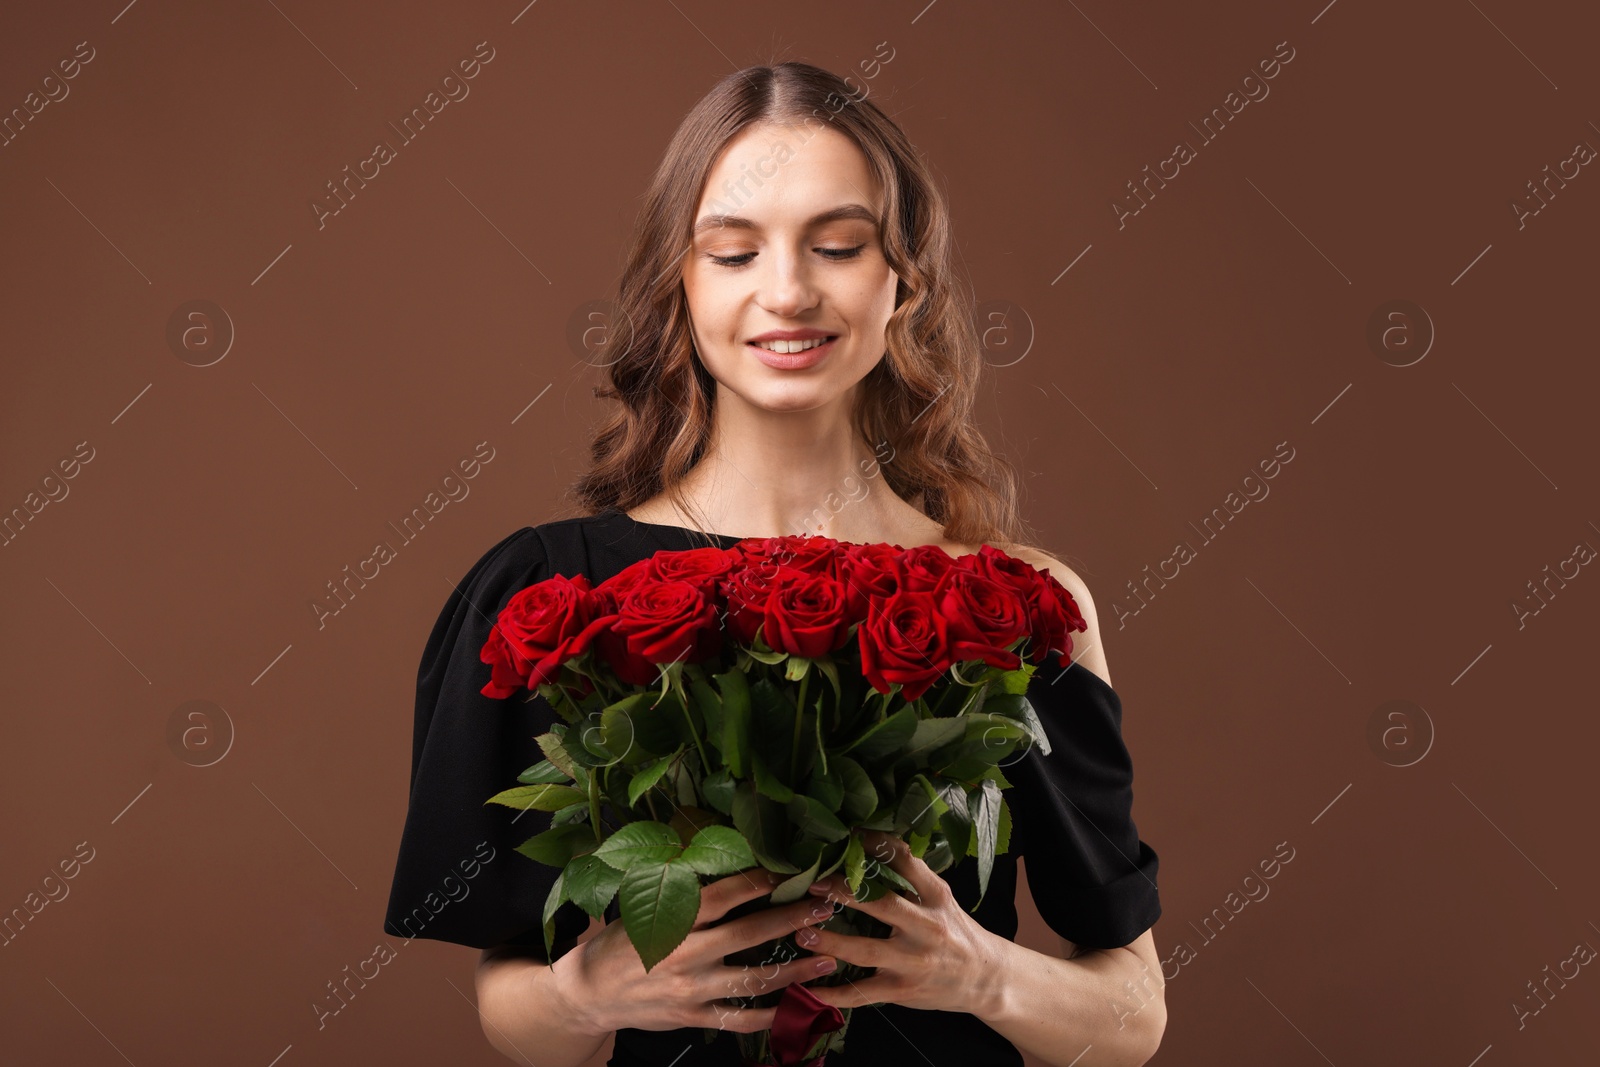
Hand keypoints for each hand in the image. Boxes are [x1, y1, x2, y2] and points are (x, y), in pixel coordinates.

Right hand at [551, 868, 837, 1035]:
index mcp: (671, 919)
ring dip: (796, 970)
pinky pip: (740, 1018)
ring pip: (753, 980)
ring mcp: (690, 990)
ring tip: (829, 958)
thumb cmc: (620, 942)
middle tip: (826, 906)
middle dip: (791, 918)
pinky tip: (799, 1006)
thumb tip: (725, 859)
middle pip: (748, 934)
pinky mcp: (692, 1017)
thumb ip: (683, 893)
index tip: (791, 871)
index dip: (760, 881)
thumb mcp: (642, 906)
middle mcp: (684, 954)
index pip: (723, 894)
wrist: (589, 993)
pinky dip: (772, 1015)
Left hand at [796, 831, 1006, 1015]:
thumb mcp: (942, 898)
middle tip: (814, 885)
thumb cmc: (956, 932)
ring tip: (801, 933)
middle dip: (845, 893)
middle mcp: (925, 926)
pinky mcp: (901, 990)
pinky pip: (862, 993)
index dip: (876, 845)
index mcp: (936, 896)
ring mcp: (912, 961)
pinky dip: (833, 994)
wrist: (985, 979)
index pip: (906, 862)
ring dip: (830, 942)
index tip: (849, 835)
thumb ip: (912, 877)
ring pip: (865, 951)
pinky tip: (808, 989)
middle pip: (881, 905)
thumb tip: (872, 844)